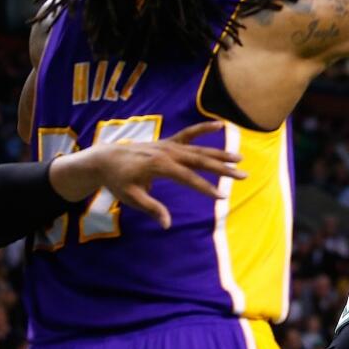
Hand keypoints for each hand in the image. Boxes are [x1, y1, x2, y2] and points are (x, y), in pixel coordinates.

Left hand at [49, 121, 246, 228]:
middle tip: (242, 175)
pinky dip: (204, 128)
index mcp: (160, 166)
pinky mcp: (169, 141)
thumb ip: (151, 208)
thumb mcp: (130, 197)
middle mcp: (168, 153)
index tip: (223, 196)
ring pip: (200, 149)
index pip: (189, 178)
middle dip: (223, 169)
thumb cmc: (118, 180)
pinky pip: (190, 133)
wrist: (106, 158)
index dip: (206, 188)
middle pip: (201, 161)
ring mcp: (170, 145)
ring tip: (240, 158)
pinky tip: (221, 125)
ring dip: (221, 153)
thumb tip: (167, 224)